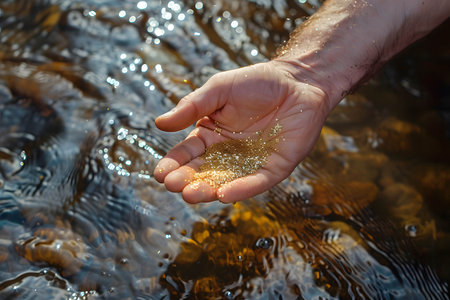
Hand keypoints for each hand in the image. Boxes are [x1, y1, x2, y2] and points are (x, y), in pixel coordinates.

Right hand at [154, 61, 329, 202]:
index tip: (159, 174)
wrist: (297, 79)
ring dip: (209, 190)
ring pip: (227, 182)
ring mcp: (252, 162)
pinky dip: (242, 188)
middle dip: (187, 180)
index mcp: (212, 135)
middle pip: (204, 171)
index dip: (173, 164)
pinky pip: (258, 181)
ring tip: (190, 194)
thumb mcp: (219, 89)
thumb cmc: (256, 82)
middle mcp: (229, 153)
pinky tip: (224, 194)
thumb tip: (159, 124)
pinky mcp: (276, 167)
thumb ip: (192, 106)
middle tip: (173, 186)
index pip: (188, 153)